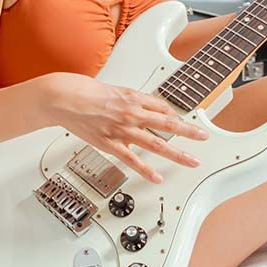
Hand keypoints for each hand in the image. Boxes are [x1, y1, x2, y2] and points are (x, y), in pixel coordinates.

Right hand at [44, 72, 207, 183]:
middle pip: (166, 124)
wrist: (62, 97)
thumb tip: (143, 105)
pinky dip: (145, 170)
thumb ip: (129, 98)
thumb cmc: (83, 91)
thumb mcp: (112, 88)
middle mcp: (131, 114)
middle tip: (204, 137)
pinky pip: (131, 160)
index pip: (161, 107)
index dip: (174, 115)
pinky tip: (157, 178)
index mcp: (132, 98)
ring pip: (155, 143)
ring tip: (191, 161)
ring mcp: (121, 130)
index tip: (184, 122)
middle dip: (188, 132)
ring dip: (176, 153)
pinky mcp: (109, 143)